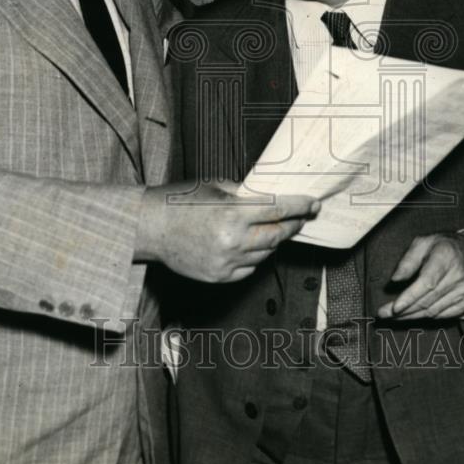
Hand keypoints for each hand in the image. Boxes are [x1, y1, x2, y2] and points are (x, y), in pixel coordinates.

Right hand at [136, 183, 318, 282]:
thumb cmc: (179, 201)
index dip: (300, 207)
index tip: (313, 204)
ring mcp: (226, 262)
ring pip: (264, 254)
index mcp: (232, 213)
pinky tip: (249, 246)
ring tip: (272, 229)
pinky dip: (254, 257)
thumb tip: (270, 196)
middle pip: (276, 235)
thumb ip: (243, 194)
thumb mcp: (214, 187)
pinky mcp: (219, 277)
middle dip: (292, 225)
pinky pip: (248, 268)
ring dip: (272, 241)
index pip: (278, 209)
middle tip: (301, 218)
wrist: (150, 227)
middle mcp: (232, 240)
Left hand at [376, 232, 463, 318]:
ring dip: (411, 316)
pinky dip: (425, 317)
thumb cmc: (443, 246)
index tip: (394, 308)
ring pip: (433, 311)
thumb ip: (408, 260)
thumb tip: (395, 280)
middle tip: (383, 314)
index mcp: (445, 258)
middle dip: (403, 310)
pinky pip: (442, 315)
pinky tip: (412, 315)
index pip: (427, 283)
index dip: (410, 297)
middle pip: (427, 300)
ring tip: (393, 317)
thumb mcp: (423, 242)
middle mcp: (458, 278)